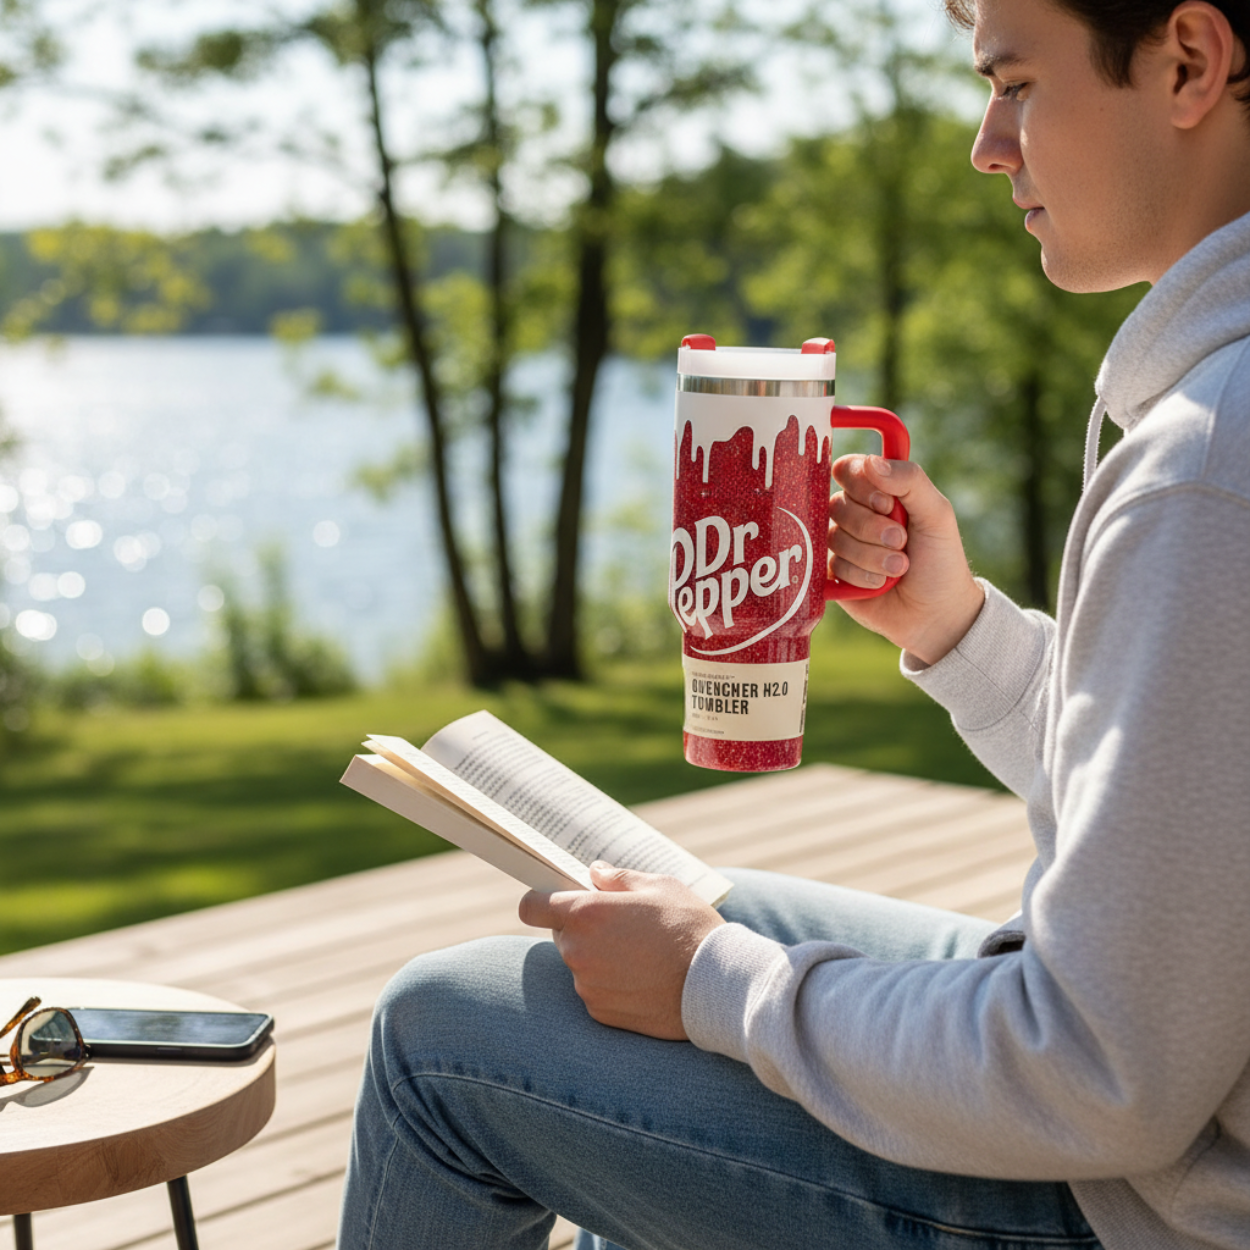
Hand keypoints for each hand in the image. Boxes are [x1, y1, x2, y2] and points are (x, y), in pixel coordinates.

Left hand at [518, 863, 724, 1039]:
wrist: (715, 985)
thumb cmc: (689, 926)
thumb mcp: (659, 886)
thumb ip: (618, 878)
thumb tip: (595, 873)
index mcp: (586, 913)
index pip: (532, 906)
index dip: (541, 901)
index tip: (554, 899)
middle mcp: (578, 951)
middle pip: (562, 934)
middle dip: (582, 928)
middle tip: (620, 925)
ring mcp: (587, 985)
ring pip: (580, 964)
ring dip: (598, 957)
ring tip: (640, 954)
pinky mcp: (600, 1012)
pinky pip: (595, 991)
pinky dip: (610, 984)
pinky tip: (642, 978)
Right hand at [829, 454, 984, 664]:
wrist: (937, 614)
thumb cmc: (940, 560)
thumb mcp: (937, 515)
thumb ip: (911, 481)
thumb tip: (871, 462)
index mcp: (878, 492)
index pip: (847, 468)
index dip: (861, 485)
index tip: (887, 504)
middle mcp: (854, 515)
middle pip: (838, 505)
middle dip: (873, 528)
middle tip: (902, 542)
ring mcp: (840, 545)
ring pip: (835, 538)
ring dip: (872, 556)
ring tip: (898, 568)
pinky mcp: (831, 575)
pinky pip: (830, 566)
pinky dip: (860, 576)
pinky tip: (879, 585)